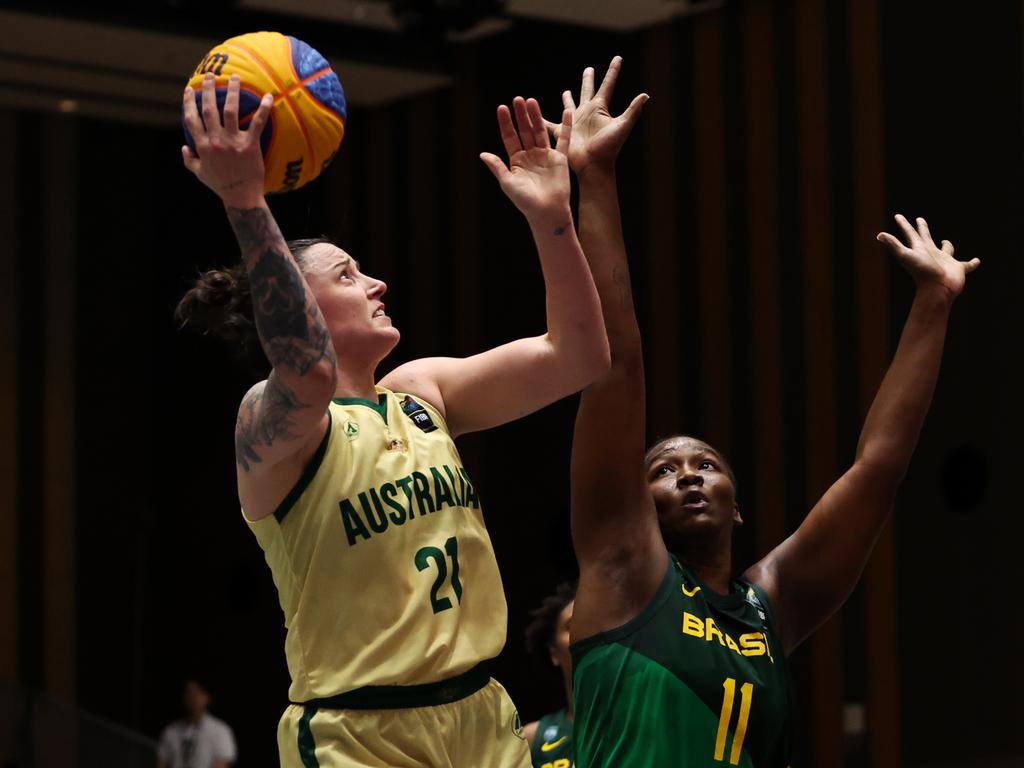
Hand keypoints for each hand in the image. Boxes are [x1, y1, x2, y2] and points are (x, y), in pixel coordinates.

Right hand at [181, 73, 271, 207]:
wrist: (241, 197)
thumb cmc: (221, 186)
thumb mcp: (199, 174)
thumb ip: (189, 160)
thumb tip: (183, 147)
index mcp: (202, 146)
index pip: (192, 118)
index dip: (189, 102)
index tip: (189, 90)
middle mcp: (216, 140)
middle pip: (209, 109)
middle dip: (209, 89)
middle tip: (211, 75)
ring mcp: (233, 142)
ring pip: (230, 110)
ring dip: (233, 91)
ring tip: (235, 78)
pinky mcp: (250, 145)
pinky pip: (257, 123)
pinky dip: (263, 109)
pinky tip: (268, 96)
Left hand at [480, 97, 572, 220]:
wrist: (546, 211)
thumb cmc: (525, 201)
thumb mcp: (507, 182)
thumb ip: (497, 167)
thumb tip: (483, 154)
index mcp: (516, 161)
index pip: (510, 137)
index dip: (506, 123)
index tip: (502, 108)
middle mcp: (530, 156)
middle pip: (524, 131)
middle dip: (521, 116)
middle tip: (518, 99)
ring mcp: (545, 156)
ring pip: (540, 131)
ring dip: (536, 116)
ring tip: (531, 101)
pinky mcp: (559, 158)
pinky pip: (563, 140)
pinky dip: (565, 127)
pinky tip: (566, 113)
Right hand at [544, 56, 648, 174]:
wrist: (593, 166)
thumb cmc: (608, 148)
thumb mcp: (622, 127)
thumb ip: (632, 111)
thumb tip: (645, 95)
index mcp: (600, 109)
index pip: (607, 85)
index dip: (613, 72)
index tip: (618, 58)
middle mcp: (587, 113)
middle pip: (587, 91)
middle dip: (588, 80)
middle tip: (589, 69)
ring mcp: (574, 122)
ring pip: (570, 105)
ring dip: (568, 98)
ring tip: (566, 91)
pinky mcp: (563, 132)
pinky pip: (549, 124)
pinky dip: (541, 120)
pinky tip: (534, 114)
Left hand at [876, 214, 979, 300]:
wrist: (937, 289)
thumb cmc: (922, 273)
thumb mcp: (906, 256)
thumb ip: (894, 245)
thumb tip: (879, 235)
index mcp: (920, 250)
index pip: (910, 234)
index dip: (904, 225)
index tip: (897, 216)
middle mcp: (931, 254)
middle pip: (925, 237)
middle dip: (922, 229)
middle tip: (920, 220)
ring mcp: (945, 261)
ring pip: (946, 250)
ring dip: (946, 245)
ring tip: (944, 242)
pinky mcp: (958, 269)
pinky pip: (967, 265)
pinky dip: (972, 263)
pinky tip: (976, 261)